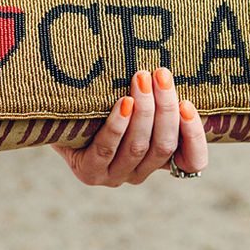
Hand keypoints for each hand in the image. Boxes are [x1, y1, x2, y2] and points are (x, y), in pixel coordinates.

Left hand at [51, 67, 207, 185]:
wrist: (55, 113)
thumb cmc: (102, 102)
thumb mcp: (135, 101)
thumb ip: (156, 98)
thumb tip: (173, 73)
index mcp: (159, 160)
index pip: (193, 163)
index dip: (195, 137)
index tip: (188, 104)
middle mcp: (139, 173)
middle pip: (164, 146)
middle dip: (166, 108)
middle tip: (161, 74)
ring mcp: (113, 176)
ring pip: (138, 146)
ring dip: (144, 111)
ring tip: (142, 78)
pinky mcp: (89, 172)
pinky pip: (108, 148)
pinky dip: (118, 125)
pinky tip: (123, 103)